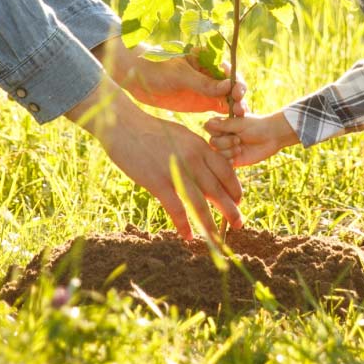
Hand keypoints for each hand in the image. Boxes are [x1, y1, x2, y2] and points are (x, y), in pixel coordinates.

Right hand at [69, 82, 243, 242]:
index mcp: (200, 146)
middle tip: (239, 224)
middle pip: (218, 190)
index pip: (226, 171)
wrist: (124, 125)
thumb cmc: (151, 130)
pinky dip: (183, 225)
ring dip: (210, 224)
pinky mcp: (157, 182)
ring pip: (200, 204)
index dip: (235, 188)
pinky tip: (187, 236)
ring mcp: (176, 171)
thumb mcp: (180, 135)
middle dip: (231, 210)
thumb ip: (195, 151)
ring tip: (217, 239)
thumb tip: (206, 167)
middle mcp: (192, 159)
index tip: (238, 201)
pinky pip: (176, 208)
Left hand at [97, 38, 245, 115]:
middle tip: (241, 110)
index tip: (237, 91)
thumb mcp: (179, 75)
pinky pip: (219, 111)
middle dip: (238, 97)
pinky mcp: (202, 102)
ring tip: (238, 121)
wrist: (136, 76)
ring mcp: (208, 89)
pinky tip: (229, 128)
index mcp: (207, 60)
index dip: (236, 80)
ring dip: (235, 109)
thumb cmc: (156, 68)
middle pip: (232, 86)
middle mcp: (211, 74)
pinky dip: (225, 118)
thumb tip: (228, 86)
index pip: (229, 70)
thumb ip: (202, 82)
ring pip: (228, 100)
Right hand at [205, 108, 299, 168]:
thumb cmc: (257, 126)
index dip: (216, 130)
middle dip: (225, 142)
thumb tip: (206, 124)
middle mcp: (222, 137)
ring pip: (217, 154)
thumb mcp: (240, 124)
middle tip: (238, 139)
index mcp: (222, 125)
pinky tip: (239, 155)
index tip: (229, 129)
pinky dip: (230, 160)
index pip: (208, 128)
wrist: (272, 137)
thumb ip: (224, 125)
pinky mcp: (232, 160)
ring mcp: (226, 149)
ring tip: (241, 148)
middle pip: (212, 142)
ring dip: (229, 151)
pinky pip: (224, 164)